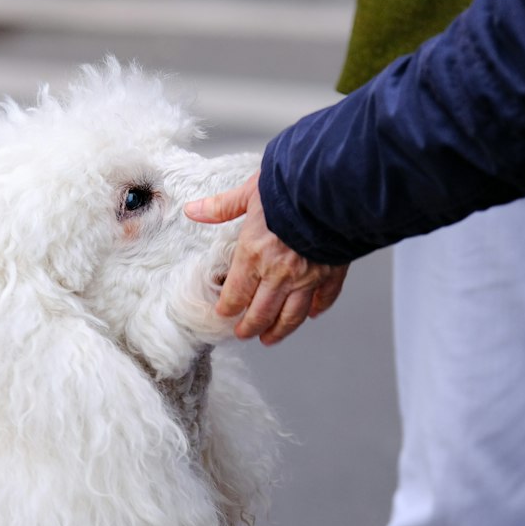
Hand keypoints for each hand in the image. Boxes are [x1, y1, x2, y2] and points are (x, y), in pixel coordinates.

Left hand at [185, 173, 347, 344]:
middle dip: (249, 328)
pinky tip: (312, 314)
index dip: (228, 309)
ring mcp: (307, 277)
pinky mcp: (331, 273)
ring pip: (291, 316)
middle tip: (244, 333)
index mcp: (254, 255)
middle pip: (261, 313)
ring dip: (279, 331)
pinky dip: (317, 309)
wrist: (330, 188)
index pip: (235, 294)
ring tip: (270, 338)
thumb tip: (194, 210)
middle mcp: (279, 273)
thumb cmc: (290, 187)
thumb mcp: (249, 193)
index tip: (224, 315)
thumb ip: (222, 207)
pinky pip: (324, 299)